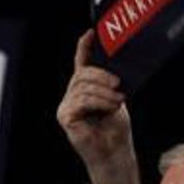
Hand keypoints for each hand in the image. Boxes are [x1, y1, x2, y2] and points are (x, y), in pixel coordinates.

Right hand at [56, 30, 131, 171]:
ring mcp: (66, 106)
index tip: (91, 32)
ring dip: (104, 93)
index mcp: (83, 89)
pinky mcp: (65, 117)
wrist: (112, 151)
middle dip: (102, 76)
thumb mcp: (114, 99)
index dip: (84, 47)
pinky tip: (107, 109)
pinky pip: (80, 101)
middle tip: (118, 85)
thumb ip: (107, 84)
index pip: (81, 63)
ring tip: (117, 102)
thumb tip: (109, 71)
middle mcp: (71, 95)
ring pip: (83, 87)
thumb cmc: (114, 128)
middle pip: (82, 74)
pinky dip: (97, 103)